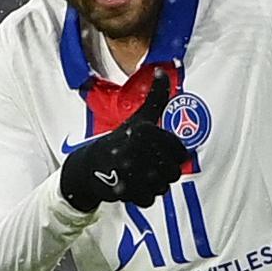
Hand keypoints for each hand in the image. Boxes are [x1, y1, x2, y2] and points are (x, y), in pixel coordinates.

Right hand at [59, 69, 189, 211]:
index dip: (173, 156)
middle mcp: (138, 149)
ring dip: (154, 186)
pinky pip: (149, 200)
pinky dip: (143, 197)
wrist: (89, 166)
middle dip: (164, 173)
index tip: (159, 153)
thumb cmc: (120, 140)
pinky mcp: (124, 189)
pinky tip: (133, 187)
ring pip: (163, 187)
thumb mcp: (139, 117)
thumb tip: (163, 70)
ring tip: (140, 176)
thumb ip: (156, 97)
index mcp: (145, 130)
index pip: (181, 153)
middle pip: (174, 173)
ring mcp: (130, 170)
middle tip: (149, 167)